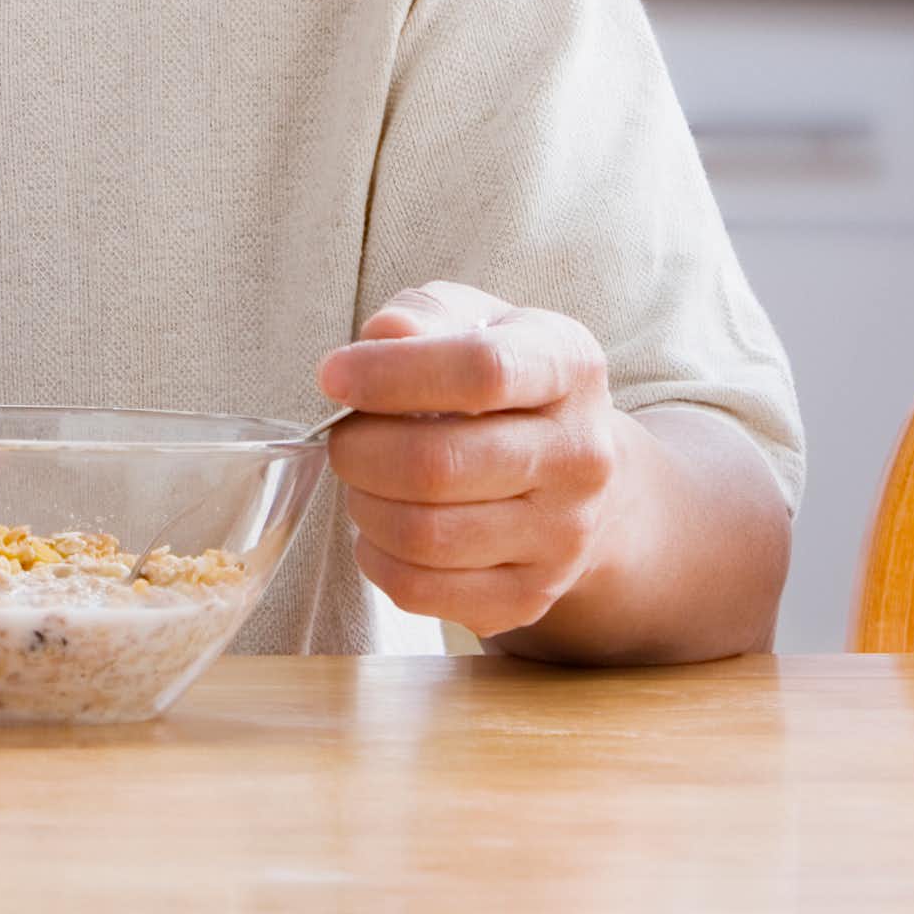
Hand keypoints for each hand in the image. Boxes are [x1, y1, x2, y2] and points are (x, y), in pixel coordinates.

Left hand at [316, 281, 627, 640]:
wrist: (575, 469)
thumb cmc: (506, 382)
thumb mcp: (475, 320)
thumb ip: (425, 316)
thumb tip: (381, 337)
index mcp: (570, 365)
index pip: (483, 370)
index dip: (393, 374)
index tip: (333, 375)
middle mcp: (581, 454)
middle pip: (440, 464)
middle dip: (360, 449)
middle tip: (342, 438)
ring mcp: (562, 534)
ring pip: (425, 535)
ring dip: (364, 505)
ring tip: (363, 480)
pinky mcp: (531, 596)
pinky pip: (421, 590)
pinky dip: (376, 557)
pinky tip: (379, 529)